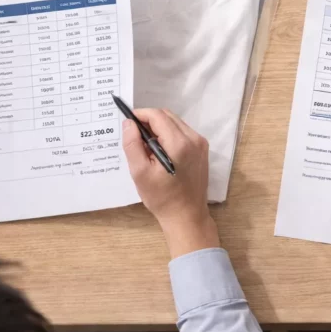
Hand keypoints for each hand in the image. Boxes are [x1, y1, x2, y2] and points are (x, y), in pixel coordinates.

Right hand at [122, 108, 218, 257]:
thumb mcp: (140, 173)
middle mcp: (193, 138)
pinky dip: (169, 135)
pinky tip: (161, 152)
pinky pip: (183, 132)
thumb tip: (129, 123)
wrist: (186, 216)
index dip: (140, 115)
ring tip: (147, 148)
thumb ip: (132, 145)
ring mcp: (200, 143)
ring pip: (175, 123)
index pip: (157, 115)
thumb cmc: (161, 197)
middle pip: (167, 116)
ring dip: (159, 128)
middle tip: (135, 137)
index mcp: (179, 143)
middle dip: (149, 121)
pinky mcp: (202, 149)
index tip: (128, 123)